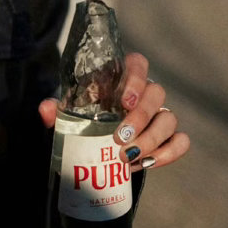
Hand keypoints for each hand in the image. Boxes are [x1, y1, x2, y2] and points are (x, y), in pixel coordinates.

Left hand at [38, 52, 190, 170]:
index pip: (138, 64)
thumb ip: (58, 111)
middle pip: (157, 93)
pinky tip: (146, 163)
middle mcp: (145, 93)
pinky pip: (181, 141)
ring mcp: (160, 115)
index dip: (136, 79)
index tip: (125, 101)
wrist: (98, 149)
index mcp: (122, 79)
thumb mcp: (69, 116)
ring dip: (151, 139)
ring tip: (127, 157)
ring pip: (170, 119)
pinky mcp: (169, 138)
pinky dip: (168, 153)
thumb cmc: (85, 122)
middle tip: (120, 138)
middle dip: (141, 117)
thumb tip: (46, 109)